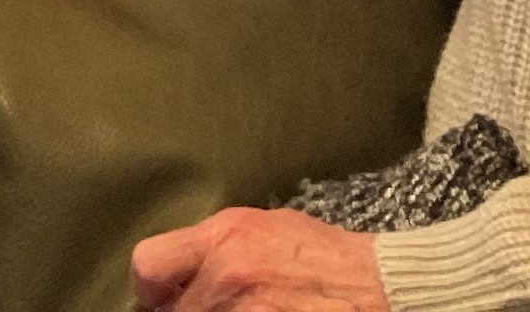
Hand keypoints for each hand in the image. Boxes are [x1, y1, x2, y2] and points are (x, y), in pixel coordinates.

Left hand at [131, 210, 389, 311]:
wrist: (380, 287)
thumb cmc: (326, 256)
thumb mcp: (264, 227)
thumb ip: (216, 245)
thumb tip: (182, 269)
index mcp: (224, 237)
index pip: (148, 265)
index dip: (154, 289)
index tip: (166, 297)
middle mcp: (229, 274)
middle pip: (174, 311)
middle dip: (186, 311)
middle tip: (211, 307)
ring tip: (250, 309)